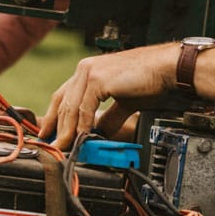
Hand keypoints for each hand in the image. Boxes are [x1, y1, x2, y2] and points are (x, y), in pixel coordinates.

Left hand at [41, 43, 179, 144]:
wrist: (165, 68)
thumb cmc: (148, 80)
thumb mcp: (123, 101)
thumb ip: (109, 116)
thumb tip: (100, 132)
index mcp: (88, 70)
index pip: (63, 96)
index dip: (54, 116)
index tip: (49, 134)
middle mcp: (85, 69)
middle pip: (63, 103)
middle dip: (57, 128)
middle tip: (54, 147)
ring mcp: (90, 72)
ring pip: (71, 107)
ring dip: (67, 130)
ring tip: (65, 147)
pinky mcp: (98, 79)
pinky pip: (84, 108)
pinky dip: (82, 125)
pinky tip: (82, 138)